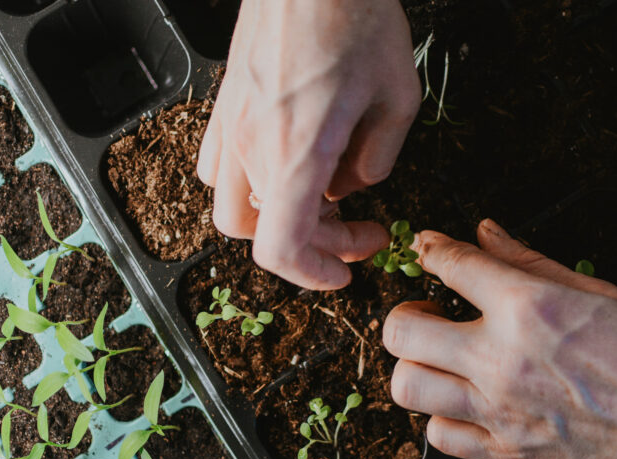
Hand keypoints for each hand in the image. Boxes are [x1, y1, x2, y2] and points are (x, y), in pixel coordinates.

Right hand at [198, 0, 419, 289]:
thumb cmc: (355, 15)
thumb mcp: (399, 96)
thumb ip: (378, 158)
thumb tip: (356, 184)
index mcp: (296, 150)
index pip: (280, 248)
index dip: (313, 274)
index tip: (344, 272)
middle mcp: (251, 143)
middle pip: (263, 232)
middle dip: (317, 244)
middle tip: (362, 231)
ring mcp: (230, 123)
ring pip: (232, 204)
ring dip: (277, 217)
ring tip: (321, 199)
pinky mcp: (225, 103)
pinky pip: (217, 165)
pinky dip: (249, 184)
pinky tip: (284, 164)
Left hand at [383, 219, 616, 458]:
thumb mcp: (594, 289)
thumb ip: (527, 260)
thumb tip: (485, 233)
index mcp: (526, 307)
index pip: (450, 265)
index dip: (430, 250)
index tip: (427, 249)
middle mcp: (501, 359)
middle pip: (402, 331)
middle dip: (404, 314)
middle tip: (427, 314)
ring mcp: (498, 410)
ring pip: (406, 386)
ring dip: (415, 366)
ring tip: (439, 359)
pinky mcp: (506, 452)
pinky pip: (438, 437)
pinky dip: (441, 417)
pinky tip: (463, 403)